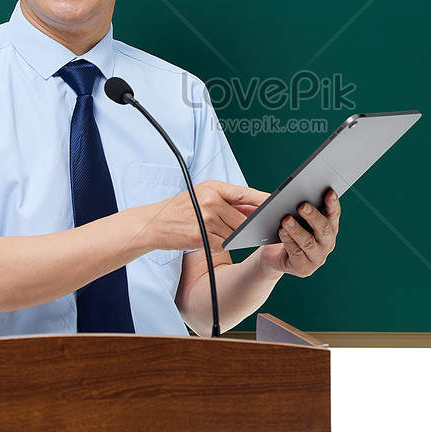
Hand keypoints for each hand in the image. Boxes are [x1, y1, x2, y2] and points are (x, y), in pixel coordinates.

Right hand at [146, 180, 267, 252]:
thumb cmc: (181, 208)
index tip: (276, 205)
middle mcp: (211, 202)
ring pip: (234, 233)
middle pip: (243, 218)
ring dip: (232, 236)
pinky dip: (220, 244)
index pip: (245, 194)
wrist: (154, 223)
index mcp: (213, 188)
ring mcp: (206, 219)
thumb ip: (229, 201)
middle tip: (255, 229)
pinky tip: (209, 239)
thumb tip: (255, 208)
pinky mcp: (201, 237)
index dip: (262, 201)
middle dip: (248, 226)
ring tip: (216, 231)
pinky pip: (222, 244)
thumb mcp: (203, 196)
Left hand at [258, 189, 339, 277]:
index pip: (333, 215)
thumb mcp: (298, 219)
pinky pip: (295, 253)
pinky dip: (288, 240)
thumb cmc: (289, 231)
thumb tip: (298, 195)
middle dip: (314, 217)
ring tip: (286, 220)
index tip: (329, 192)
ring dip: (297, 230)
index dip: (332, 204)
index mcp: (329, 228)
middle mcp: (327, 244)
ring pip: (308, 242)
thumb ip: (302, 209)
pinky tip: (281, 231)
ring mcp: (317, 258)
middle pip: (324, 229)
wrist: (275, 256)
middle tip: (303, 206)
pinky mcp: (303, 268)